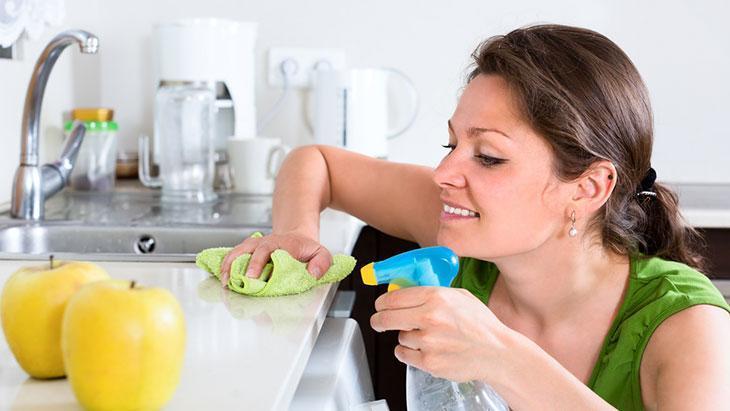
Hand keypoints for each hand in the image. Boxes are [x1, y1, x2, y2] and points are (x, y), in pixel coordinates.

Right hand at [219, 231, 331, 285]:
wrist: (296, 237)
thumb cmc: (307, 249)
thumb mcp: (321, 254)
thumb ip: (322, 263)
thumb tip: (312, 274)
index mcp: (285, 244)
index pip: (271, 250)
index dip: (260, 263)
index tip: (254, 276)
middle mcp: (268, 242)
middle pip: (254, 250)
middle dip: (248, 265)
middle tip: (243, 280)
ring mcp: (256, 245)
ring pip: (240, 250)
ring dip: (231, 264)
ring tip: (226, 280)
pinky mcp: (248, 249)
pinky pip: (234, 254)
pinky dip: (226, 264)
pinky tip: (222, 277)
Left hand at [370, 287, 511, 382]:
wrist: (497, 352)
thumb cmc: (481, 324)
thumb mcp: (459, 296)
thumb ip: (432, 292)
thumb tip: (406, 292)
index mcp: (436, 297)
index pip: (394, 297)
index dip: (382, 301)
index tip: (380, 305)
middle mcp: (430, 318)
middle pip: (386, 318)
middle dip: (379, 319)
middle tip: (379, 321)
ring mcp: (429, 342)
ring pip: (400, 337)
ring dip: (407, 337)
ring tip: (428, 337)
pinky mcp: (429, 362)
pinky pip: (404, 355)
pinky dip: (409, 353)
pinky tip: (423, 349)